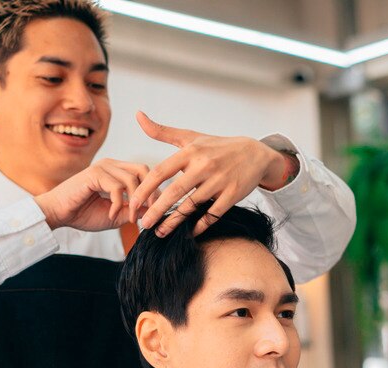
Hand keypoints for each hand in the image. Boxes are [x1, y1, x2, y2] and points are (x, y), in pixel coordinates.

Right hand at [34, 159, 157, 231]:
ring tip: (129, 219)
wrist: (58, 214)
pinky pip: (117, 187)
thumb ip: (134, 211)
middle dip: (150, 193)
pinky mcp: (94, 173)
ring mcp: (102, 167)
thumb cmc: (83, 214)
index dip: (154, 191)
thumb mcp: (116, 215)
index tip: (156, 211)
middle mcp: (111, 165)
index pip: (144, 173)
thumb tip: (155, 211)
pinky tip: (111, 215)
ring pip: (132, 179)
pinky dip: (118, 204)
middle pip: (143, 170)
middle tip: (149, 213)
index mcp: (117, 171)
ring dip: (134, 203)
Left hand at [128, 111, 288, 235]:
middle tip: (143, 224)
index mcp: (190, 152)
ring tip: (159, 232)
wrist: (254, 154)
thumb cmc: (216, 146)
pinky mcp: (232, 195)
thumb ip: (162, 131)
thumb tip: (137, 115)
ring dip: (173, 222)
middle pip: (174, 192)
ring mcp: (219, 181)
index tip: (133, 203)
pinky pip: (212, 215)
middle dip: (156, 210)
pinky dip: (199, 226)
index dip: (145, 189)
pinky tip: (187, 233)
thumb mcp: (190, 136)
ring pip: (191, 206)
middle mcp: (204, 165)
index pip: (161, 171)